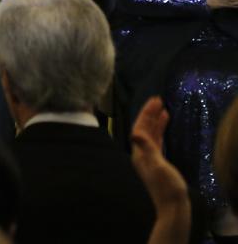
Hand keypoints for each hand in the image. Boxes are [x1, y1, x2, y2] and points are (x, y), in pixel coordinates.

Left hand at [130, 97, 190, 242]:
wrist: (172, 206)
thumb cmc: (166, 187)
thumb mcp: (158, 166)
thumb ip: (147, 149)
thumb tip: (134, 133)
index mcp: (139, 153)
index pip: (140, 127)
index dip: (146, 113)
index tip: (154, 101)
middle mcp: (141, 153)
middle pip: (143, 129)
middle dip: (149, 114)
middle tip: (158, 99)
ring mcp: (148, 158)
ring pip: (150, 134)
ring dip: (155, 121)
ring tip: (163, 108)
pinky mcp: (157, 162)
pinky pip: (157, 141)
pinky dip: (160, 131)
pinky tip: (164, 125)